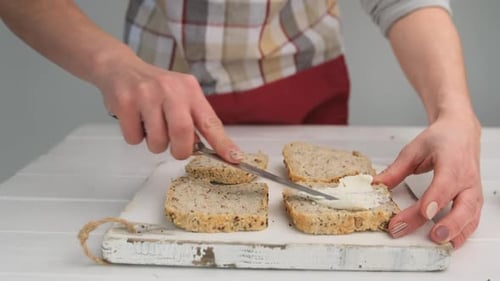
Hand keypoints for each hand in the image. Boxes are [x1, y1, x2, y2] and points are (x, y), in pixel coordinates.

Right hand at [92, 51, 241, 161]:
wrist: (120, 68)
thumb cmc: (154, 88)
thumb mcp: (180, 95)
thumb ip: (193, 118)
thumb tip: (205, 148)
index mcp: (190, 90)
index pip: (210, 121)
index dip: (223, 143)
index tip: (234, 158)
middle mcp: (171, 89)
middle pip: (183, 133)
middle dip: (180, 150)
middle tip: (176, 149)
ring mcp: (147, 95)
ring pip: (157, 141)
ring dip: (155, 144)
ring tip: (150, 126)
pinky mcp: (125, 102)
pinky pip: (134, 138)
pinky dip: (135, 136)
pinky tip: (134, 119)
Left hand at [374, 112, 481, 247]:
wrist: (461, 132)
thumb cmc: (441, 139)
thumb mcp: (413, 150)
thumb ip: (395, 170)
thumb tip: (376, 185)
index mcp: (452, 163)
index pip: (444, 185)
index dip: (435, 200)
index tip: (424, 213)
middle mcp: (466, 178)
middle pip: (463, 205)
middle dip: (448, 223)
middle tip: (432, 236)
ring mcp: (473, 190)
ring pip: (471, 215)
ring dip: (457, 232)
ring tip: (439, 243)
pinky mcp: (474, 199)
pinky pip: (472, 218)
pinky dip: (463, 232)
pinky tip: (449, 242)